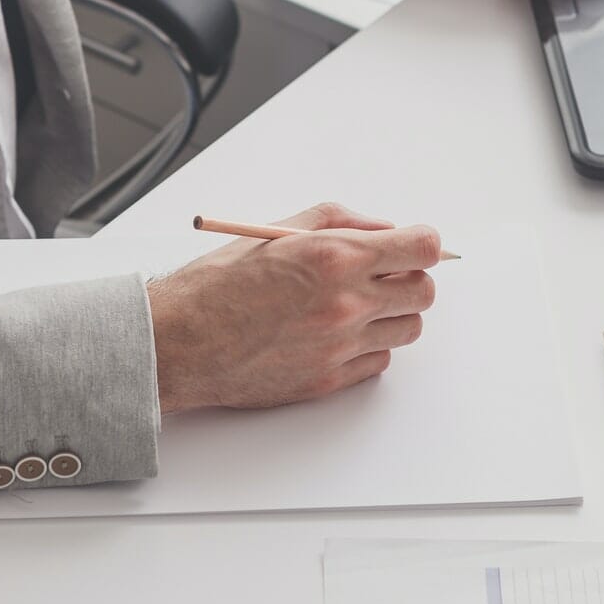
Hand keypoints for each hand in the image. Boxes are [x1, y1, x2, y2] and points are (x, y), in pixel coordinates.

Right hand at [147, 202, 440, 413]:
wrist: (180, 342)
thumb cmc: (217, 285)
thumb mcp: (275, 232)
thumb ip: (339, 222)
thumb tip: (384, 228)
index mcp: (335, 258)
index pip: (423, 247)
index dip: (422, 243)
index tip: (411, 245)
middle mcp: (345, 304)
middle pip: (424, 292)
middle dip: (408, 278)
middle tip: (380, 275)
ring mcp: (340, 347)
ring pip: (407, 329)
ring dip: (391, 314)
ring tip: (352, 306)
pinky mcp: (329, 381)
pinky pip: (378, 361)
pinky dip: (366, 347)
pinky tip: (334, 334)